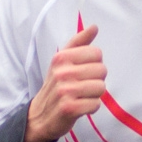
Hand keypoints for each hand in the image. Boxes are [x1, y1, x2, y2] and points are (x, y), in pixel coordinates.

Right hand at [24, 25, 104, 141]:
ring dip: (94, 94)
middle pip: (101, 70)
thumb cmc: (56, 85)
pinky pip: (95, 104)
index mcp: (61, 57)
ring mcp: (64, 91)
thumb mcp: (62, 61)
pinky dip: (91, 107)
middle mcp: (62, 72)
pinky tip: (80, 106)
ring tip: (81, 96)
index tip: (84, 71)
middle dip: (96, 79)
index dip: (95, 63)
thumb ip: (79, 43)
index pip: (97, 53)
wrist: (40, 115)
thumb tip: (94, 27)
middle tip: (83, 85)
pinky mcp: (69, 108)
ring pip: (101, 88)